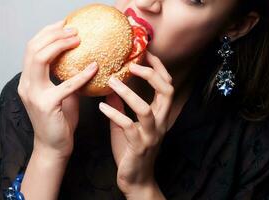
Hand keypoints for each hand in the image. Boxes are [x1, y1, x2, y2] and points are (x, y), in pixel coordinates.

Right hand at [18, 20, 97, 158]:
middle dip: (53, 34)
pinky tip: (94, 67)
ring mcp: (34, 94)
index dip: (47, 33)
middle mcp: (26, 84)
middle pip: (33, 48)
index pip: (32, 49)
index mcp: (29, 80)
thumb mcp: (62, 94)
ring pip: (40, 59)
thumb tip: (84, 62)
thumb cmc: (60, 120)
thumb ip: (67, 78)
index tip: (64, 25)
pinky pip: (66, 85)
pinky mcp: (47, 105)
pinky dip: (81, 74)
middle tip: (73, 29)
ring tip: (78, 39)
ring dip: (60, 45)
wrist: (54, 146)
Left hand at [98, 52, 173, 194]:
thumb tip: (110, 88)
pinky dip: (114, 114)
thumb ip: (121, 107)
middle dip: (152, 74)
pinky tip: (101, 106)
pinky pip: (128, 126)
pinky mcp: (139, 146)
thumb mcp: (126, 125)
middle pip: (166, 92)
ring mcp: (151, 134)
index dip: (159, 69)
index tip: (146, 54)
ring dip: (129, 93)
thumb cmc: (132, 150)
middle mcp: (160, 122)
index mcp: (160, 115)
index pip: (166, 86)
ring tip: (113, 81)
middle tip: (134, 64)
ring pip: (146, 109)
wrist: (136, 179)